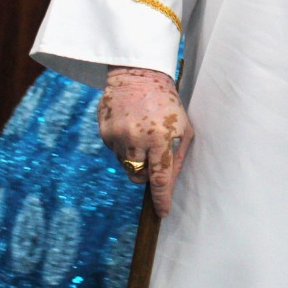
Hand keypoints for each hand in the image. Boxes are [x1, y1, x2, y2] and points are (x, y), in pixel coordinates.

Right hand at [99, 66, 193, 217]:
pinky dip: (122, 146)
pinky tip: (129, 127)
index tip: (163, 212)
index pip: (160, 178)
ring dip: (134, 158)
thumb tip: (169, 183)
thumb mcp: (183, 128)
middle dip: (145, 175)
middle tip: (151, 157)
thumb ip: (178, 157)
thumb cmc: (167, 103)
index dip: (161, 198)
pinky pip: (114, 151)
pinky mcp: (104, 131)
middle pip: (138, 176)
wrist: (138, 75)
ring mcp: (117, 136)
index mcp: (160, 138)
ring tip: (141, 135)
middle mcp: (136, 139)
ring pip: (125, 165)